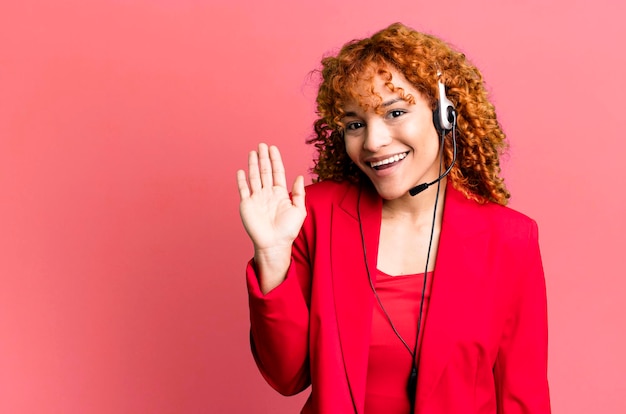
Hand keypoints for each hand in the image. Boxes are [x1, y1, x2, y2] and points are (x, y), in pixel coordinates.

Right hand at [237, 144, 305, 291]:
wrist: (274, 244)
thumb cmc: (288, 231)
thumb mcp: (299, 210)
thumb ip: (298, 193)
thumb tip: (299, 176)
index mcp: (280, 193)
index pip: (277, 172)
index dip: (275, 160)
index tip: (273, 148)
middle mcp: (267, 193)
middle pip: (265, 171)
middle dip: (264, 158)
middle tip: (262, 145)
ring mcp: (256, 198)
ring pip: (254, 177)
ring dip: (253, 164)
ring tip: (253, 152)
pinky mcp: (246, 204)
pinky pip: (243, 189)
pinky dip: (241, 180)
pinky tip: (241, 170)